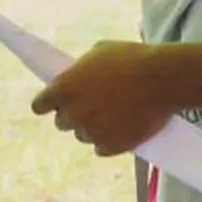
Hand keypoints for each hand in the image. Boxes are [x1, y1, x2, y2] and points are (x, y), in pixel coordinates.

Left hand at [31, 40, 178, 156]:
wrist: (162, 79)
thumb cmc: (131, 59)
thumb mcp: (98, 52)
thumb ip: (81, 70)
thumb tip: (79, 77)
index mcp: (64, 88)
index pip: (40, 105)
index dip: (47, 104)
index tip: (53, 104)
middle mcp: (73, 113)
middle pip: (62, 123)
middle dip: (72, 115)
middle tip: (89, 107)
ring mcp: (93, 131)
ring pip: (83, 136)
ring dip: (92, 129)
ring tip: (110, 117)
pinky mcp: (113, 146)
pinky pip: (101, 149)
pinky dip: (108, 142)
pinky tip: (118, 131)